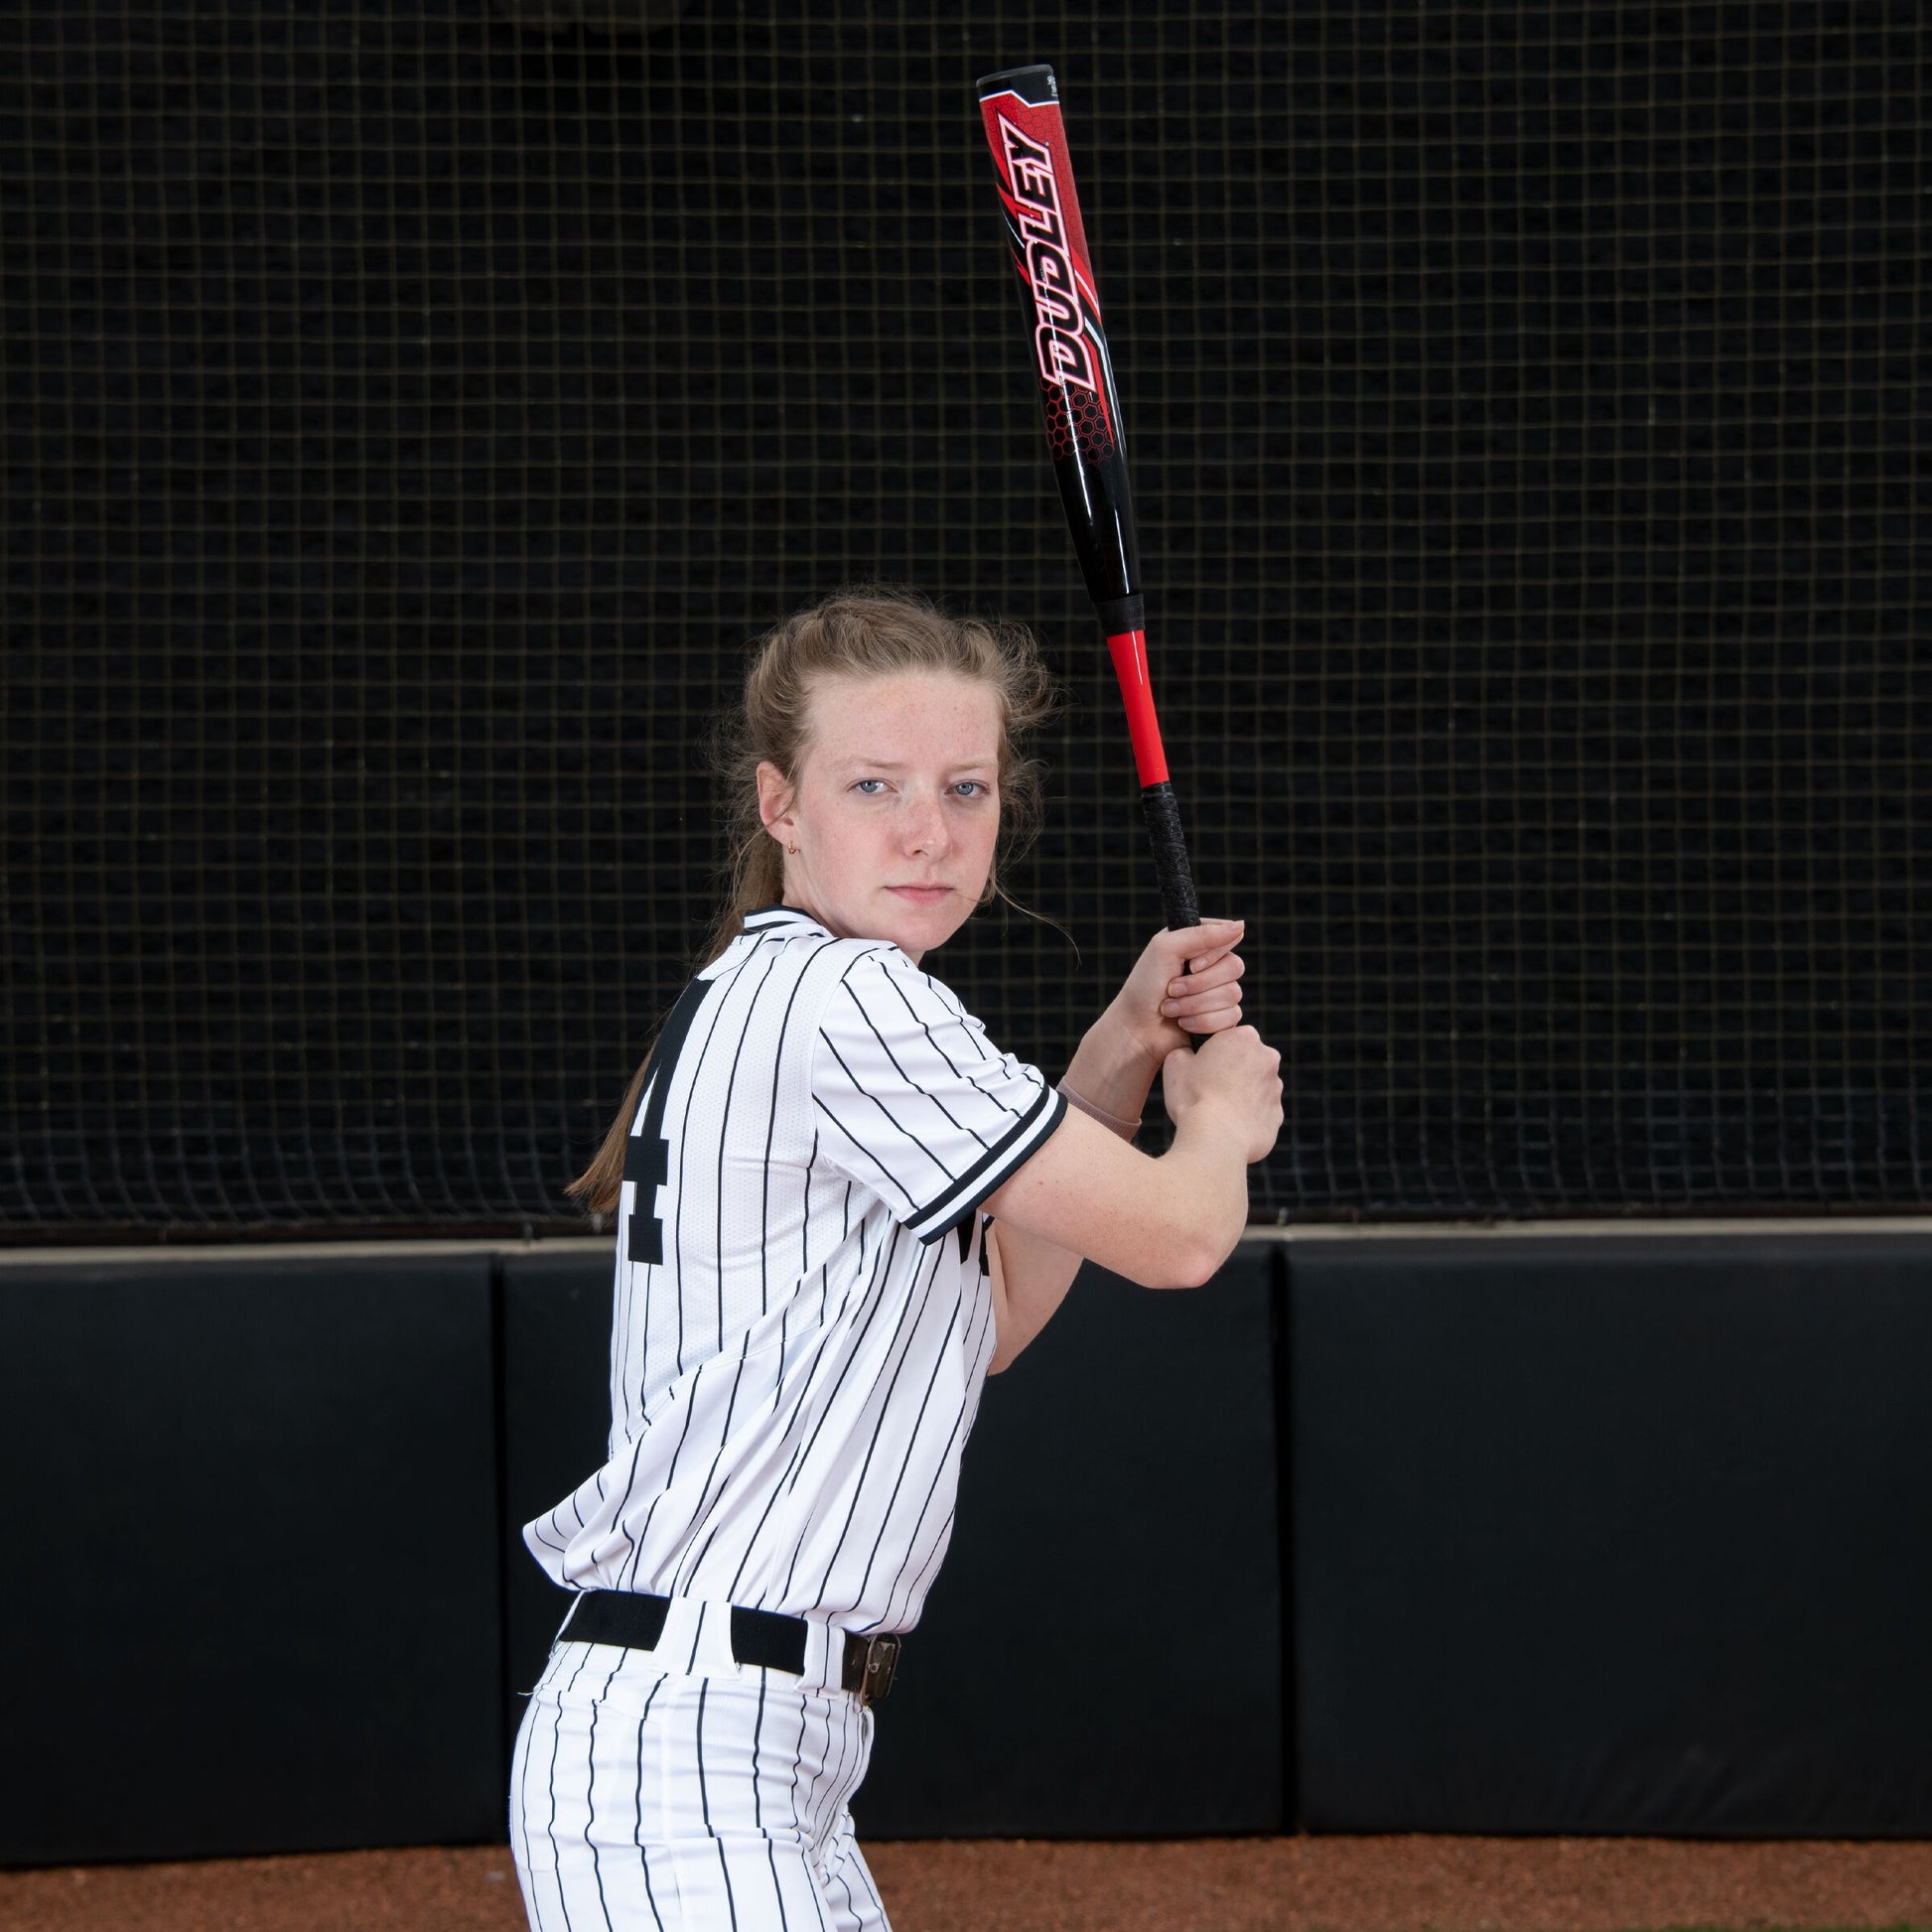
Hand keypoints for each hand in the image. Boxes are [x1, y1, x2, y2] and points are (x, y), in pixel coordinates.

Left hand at [1104, 917, 1247, 1070]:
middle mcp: (1212, 966)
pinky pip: (1231, 1017)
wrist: (1135, 1028)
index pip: (1228, 937)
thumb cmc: (1144, 986)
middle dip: (1199, 983)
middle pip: (1235, 966)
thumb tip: (1240, 926)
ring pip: (1233, 994)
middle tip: (1172, 989)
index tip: (1191, 965)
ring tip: (1171, 1008)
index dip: (1212, 955)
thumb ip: (1201, 934)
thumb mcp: (1165, 949)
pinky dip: (1202, 1021)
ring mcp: (1219, 993)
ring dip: (1195, 1004)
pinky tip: (1183, 1023)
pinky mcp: (1222, 1018)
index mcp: (1199, 943)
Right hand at [1160, 1024, 1281, 1163]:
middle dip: (1233, 1071)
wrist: (1216, 1139)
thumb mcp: (1175, 1062)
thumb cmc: (1193, 1096)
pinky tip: (1228, 1126)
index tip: (1203, 1067)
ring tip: (1217, 1112)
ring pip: (1256, 1088)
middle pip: (1247, 1061)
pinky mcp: (1277, 1116)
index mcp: (1244, 1037)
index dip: (1214, 1052)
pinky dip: (1247, 1118)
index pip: (1231, 1038)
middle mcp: (1268, 1058)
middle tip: (1208, 1089)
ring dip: (1241, 1095)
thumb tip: (1188, 1055)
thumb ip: (1185, 1050)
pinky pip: (1260, 1113)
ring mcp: (1276, 1089)